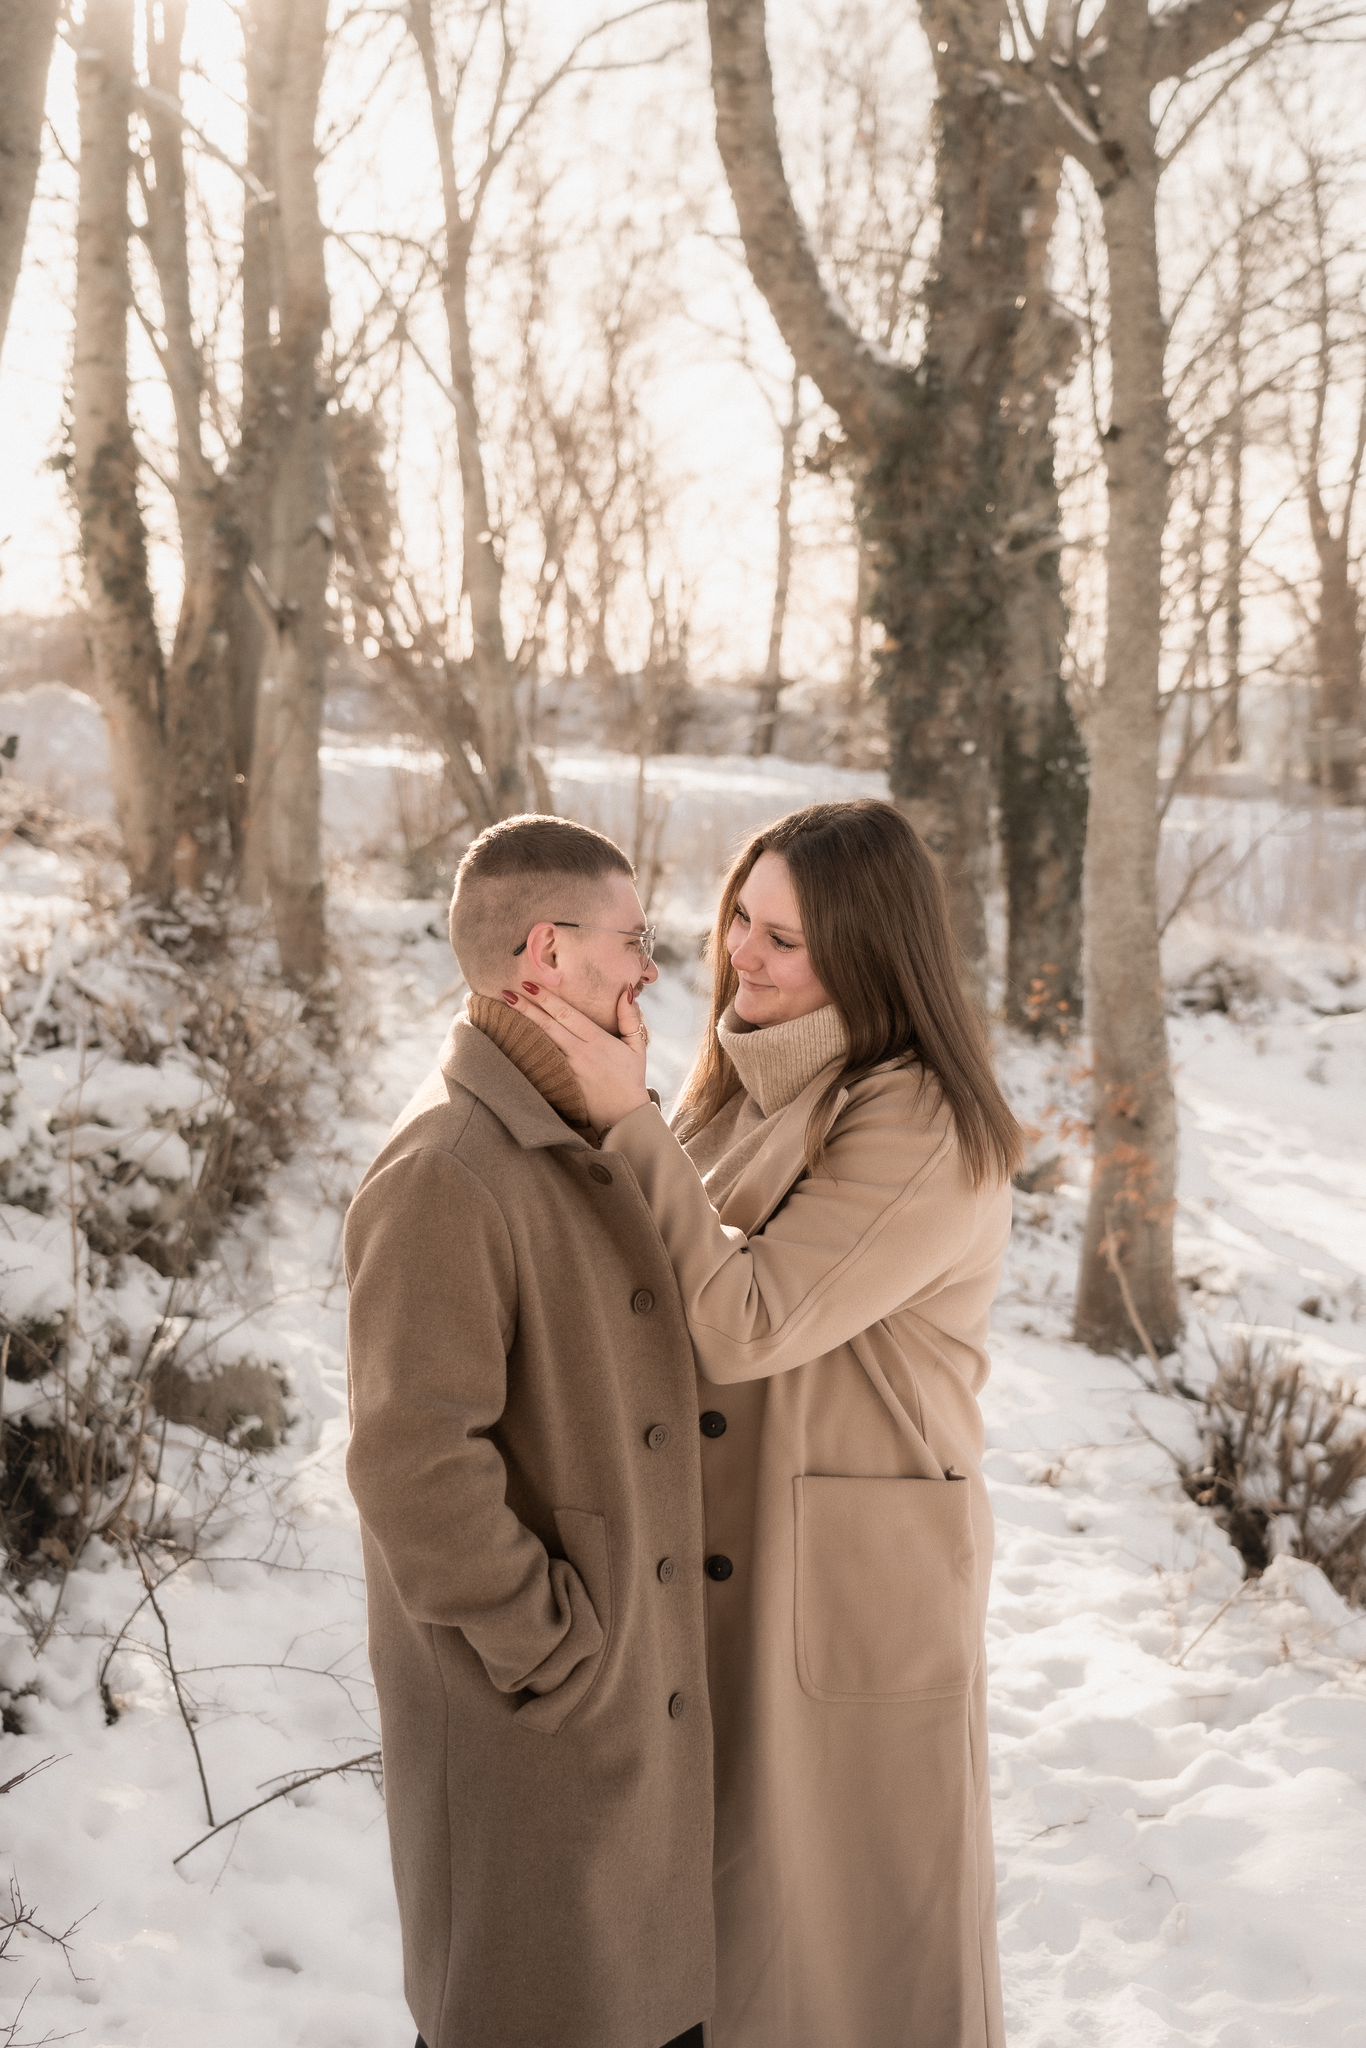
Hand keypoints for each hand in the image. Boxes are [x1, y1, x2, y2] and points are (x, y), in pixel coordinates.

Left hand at [508, 981, 651, 1130]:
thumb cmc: (631, 1079)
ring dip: (522, 1027)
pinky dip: (527, 1051)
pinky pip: (543, 1064)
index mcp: (598, 1040)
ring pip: (542, 1044)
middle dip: (526, 1008)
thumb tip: (625, 991)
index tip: (530, 984)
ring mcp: (569, 1070)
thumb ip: (630, 1018)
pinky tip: (512, 1041)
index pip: (567, 1014)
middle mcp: (580, 1053)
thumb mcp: (637, 1046)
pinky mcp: (562, 1084)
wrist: (624, 1116)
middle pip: (549, 1026)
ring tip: (504, 1012)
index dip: (548, 999)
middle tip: (506, 992)